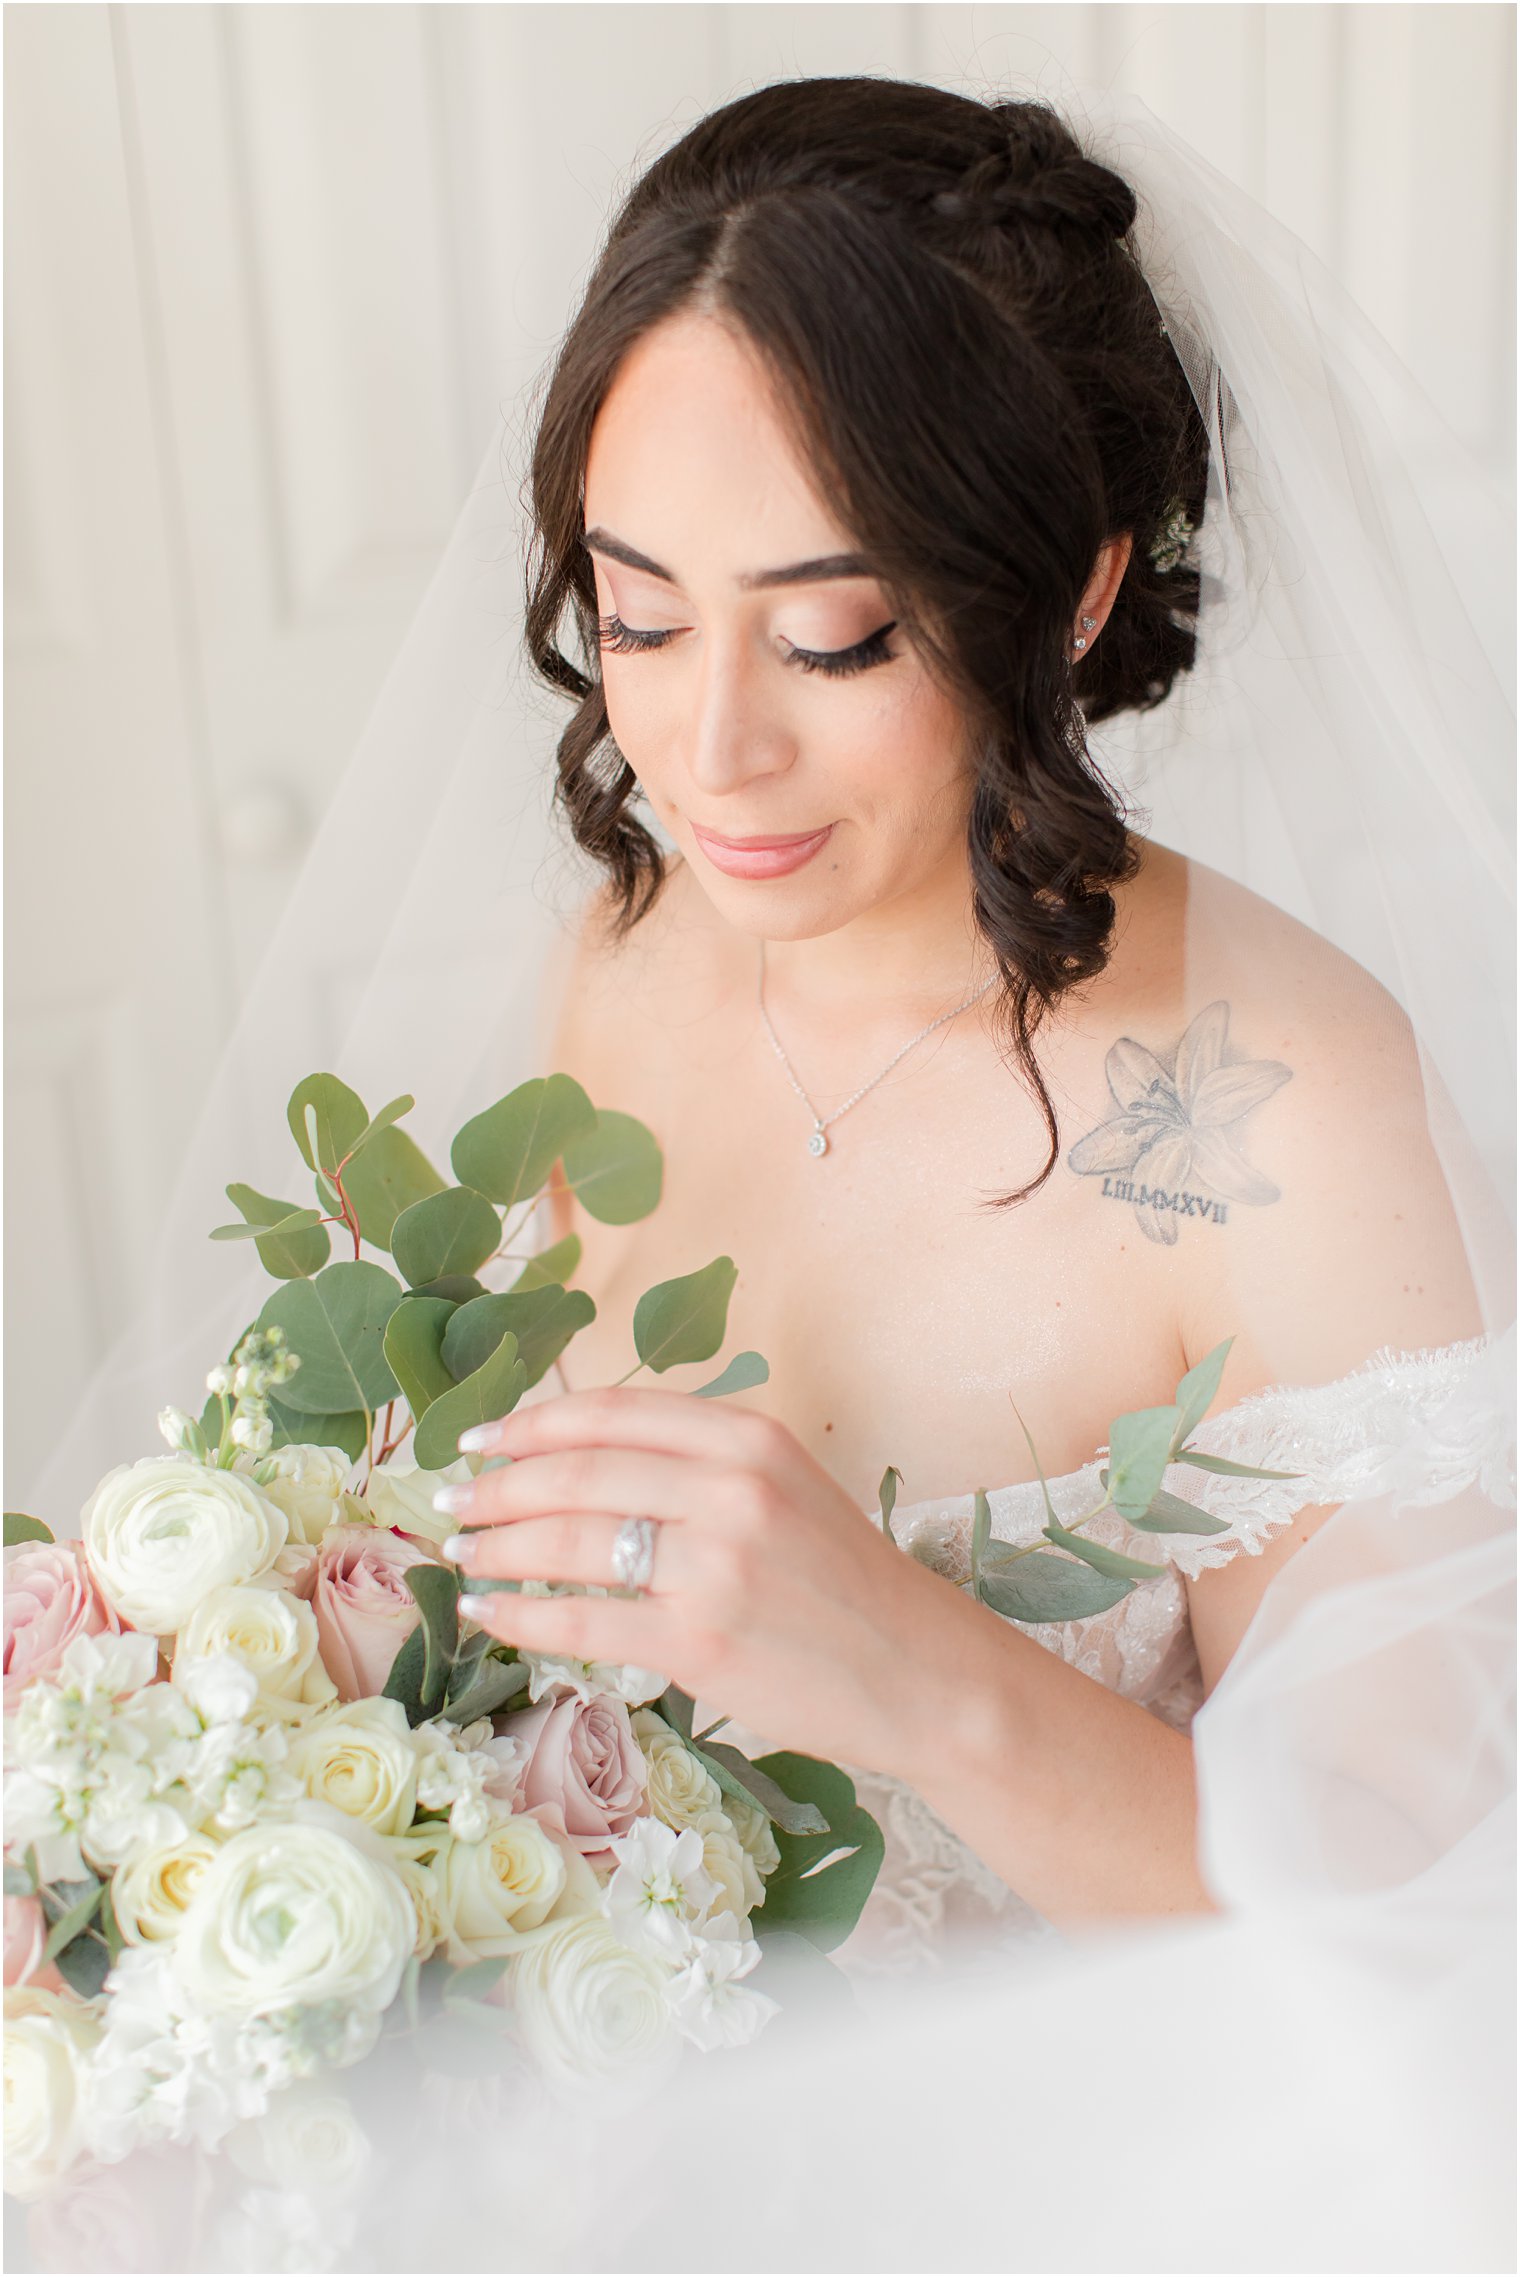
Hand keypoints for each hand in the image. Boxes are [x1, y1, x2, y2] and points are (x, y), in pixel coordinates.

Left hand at [435, 1387, 960, 1774]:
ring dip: (498, 1546)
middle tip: (451, 1501)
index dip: (533, 1422)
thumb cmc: (846, 1585)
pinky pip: (581, 1620)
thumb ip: (699, 1465)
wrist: (924, 1674)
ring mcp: (715, 1565)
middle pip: (578, 1471)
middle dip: (498, 1486)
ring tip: (461, 1556)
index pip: (611, 1412)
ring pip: (570, 1540)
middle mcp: (731, 1487)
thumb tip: (579, 1461)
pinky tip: (489, 1612)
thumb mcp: (786, 1488)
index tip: (482, 1439)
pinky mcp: (700, 1641)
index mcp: (749, 1436)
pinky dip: (520, 1615)